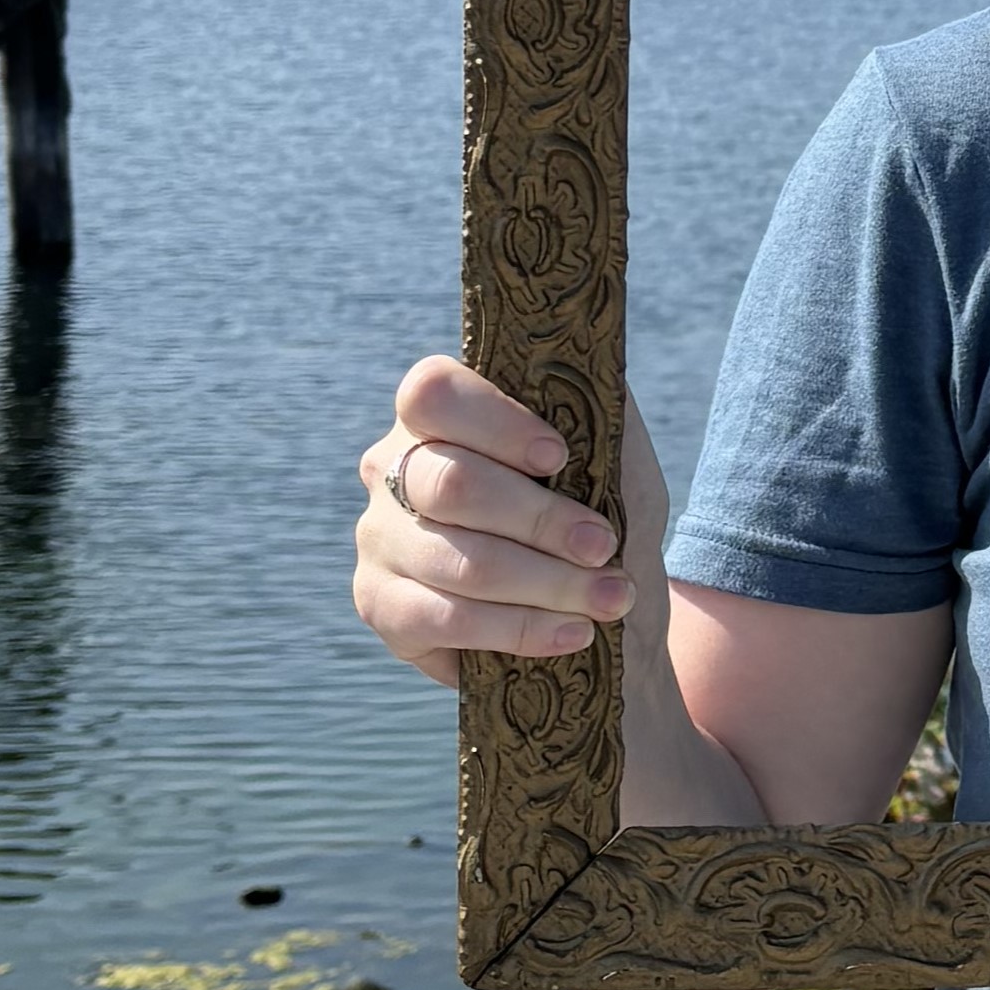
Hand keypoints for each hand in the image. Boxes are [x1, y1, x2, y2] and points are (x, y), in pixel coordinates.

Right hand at [352, 356, 661, 691]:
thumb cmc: (599, 518)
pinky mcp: (381, 606)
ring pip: (459, 560)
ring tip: (610, 598)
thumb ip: (594, 404)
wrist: (593, 610)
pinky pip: (445, 619)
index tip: (560, 457)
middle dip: (541, 520)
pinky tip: (572, 632)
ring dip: (547, 583)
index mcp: (437, 416)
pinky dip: (521, 628)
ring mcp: (379, 538)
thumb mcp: (611, 455)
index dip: (496, 423)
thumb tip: (590, 357)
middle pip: (451, 483)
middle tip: (603, 547)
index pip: (433, 392)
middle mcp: (393, 469)